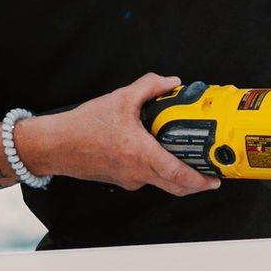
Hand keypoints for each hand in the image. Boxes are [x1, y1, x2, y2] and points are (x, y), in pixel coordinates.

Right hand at [15, 73, 220, 196]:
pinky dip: (157, 170)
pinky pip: (145, 178)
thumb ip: (149, 87)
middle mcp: (137, 172)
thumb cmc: (83, 126)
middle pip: (175, 187)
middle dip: (196, 184)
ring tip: (187, 161)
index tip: (215, 179)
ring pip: (161, 184)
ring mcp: (128, 179)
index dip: (200, 180)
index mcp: (140, 154)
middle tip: (210, 176)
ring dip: (176, 176)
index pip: (178, 175)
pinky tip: (156, 154)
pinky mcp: (120, 180)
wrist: (56, 145)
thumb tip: (171, 83)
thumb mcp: (120, 99)